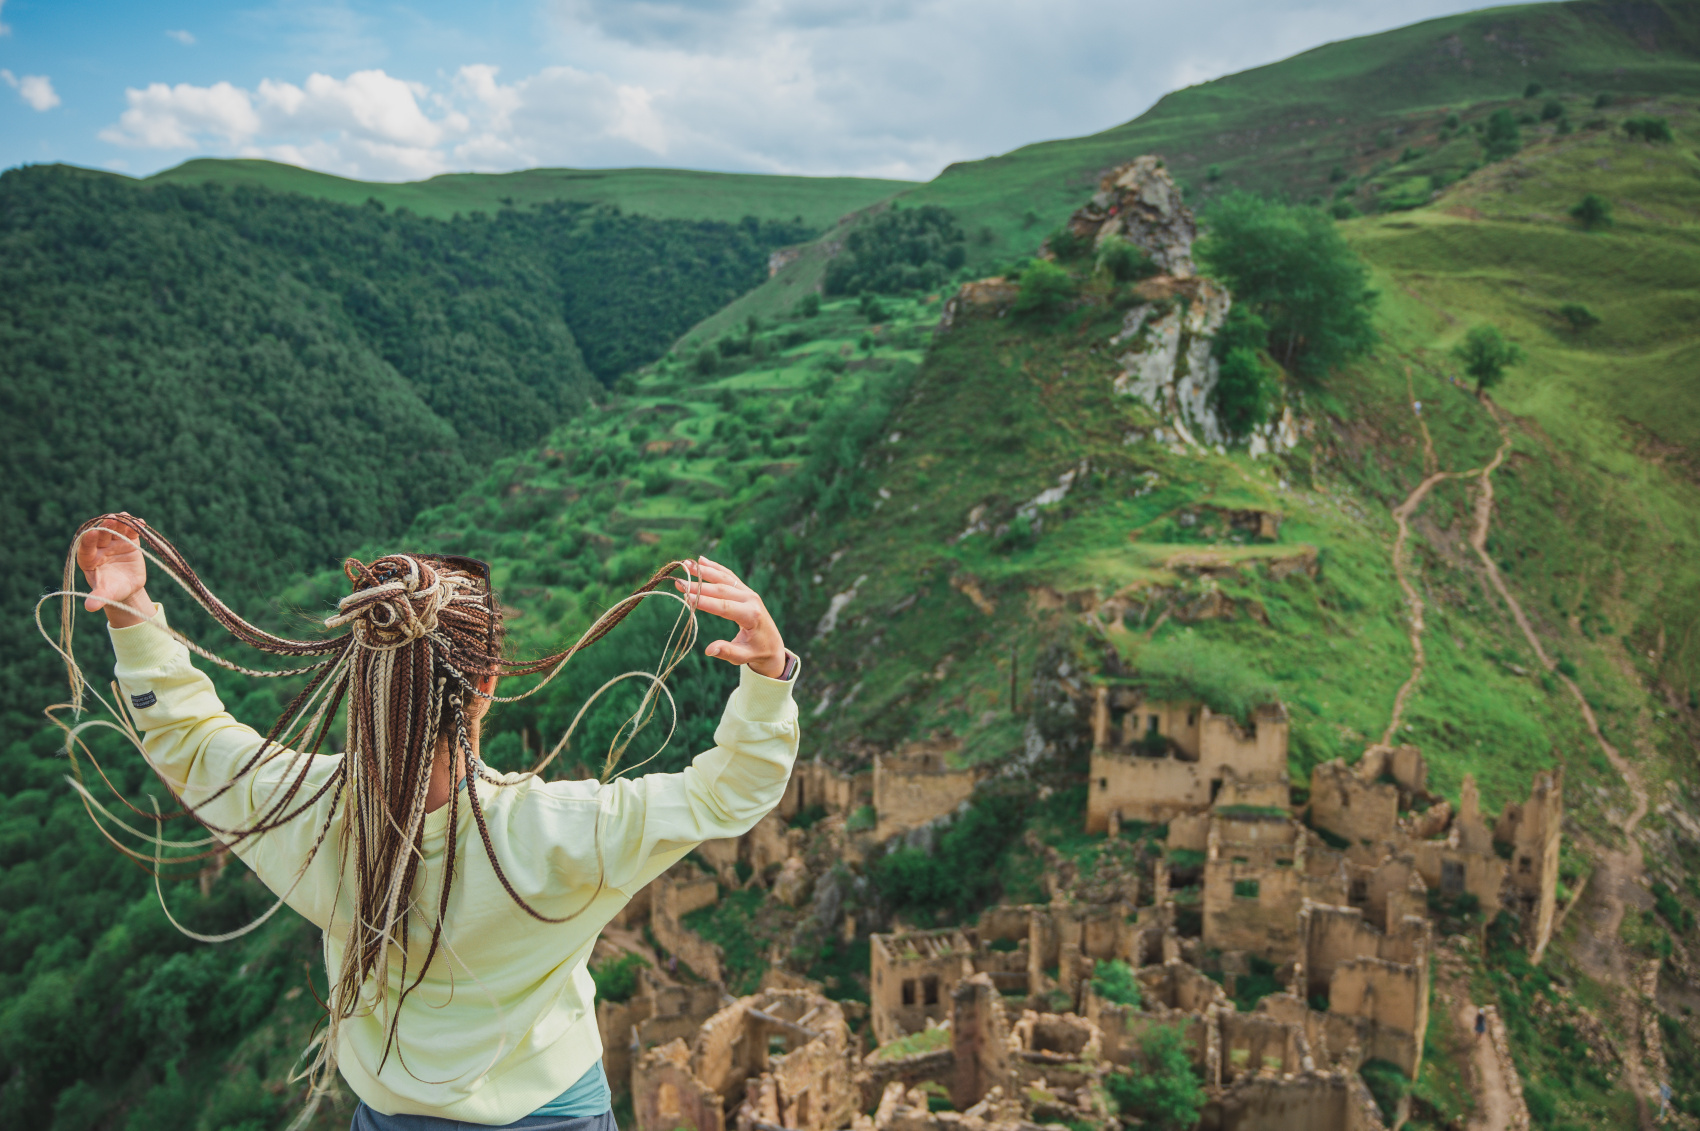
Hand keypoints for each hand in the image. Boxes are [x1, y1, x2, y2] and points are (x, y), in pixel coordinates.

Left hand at [77, 513, 152, 627]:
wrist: (127, 587)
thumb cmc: (112, 591)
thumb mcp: (106, 595)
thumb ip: (98, 598)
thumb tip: (89, 607)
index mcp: (88, 559)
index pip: (85, 547)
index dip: (88, 540)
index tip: (91, 533)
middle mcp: (99, 548)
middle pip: (101, 534)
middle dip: (106, 526)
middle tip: (111, 519)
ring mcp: (114, 543)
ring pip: (116, 529)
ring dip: (120, 522)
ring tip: (126, 516)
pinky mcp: (129, 541)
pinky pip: (131, 531)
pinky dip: (136, 526)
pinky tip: (141, 522)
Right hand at [673, 556, 787, 678]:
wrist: (773, 644)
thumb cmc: (756, 651)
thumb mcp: (743, 656)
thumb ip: (727, 652)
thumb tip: (709, 650)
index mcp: (751, 615)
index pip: (725, 607)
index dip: (705, 602)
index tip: (686, 597)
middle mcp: (751, 600)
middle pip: (722, 590)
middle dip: (699, 586)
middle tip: (679, 582)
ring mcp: (748, 592)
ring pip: (725, 578)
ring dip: (705, 571)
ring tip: (686, 564)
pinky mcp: (745, 590)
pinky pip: (728, 576)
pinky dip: (715, 567)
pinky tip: (701, 560)